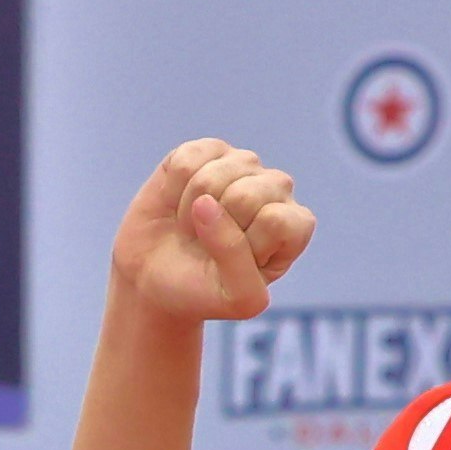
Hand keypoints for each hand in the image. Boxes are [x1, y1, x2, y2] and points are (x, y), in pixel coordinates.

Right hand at [110, 139, 312, 323]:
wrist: (156, 280)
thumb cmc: (204, 291)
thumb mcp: (236, 297)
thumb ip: (235, 257)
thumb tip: (206, 203)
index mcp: (294, 225)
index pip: (276, 221)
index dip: (244, 246)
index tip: (233, 265)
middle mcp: (275, 189)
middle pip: (246, 195)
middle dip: (215, 228)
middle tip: (207, 246)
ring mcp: (242, 165)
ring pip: (213, 175)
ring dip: (190, 211)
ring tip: (194, 228)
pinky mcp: (206, 151)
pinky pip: (187, 160)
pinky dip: (173, 189)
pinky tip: (179, 203)